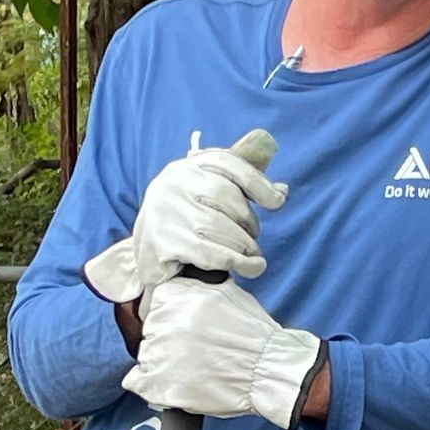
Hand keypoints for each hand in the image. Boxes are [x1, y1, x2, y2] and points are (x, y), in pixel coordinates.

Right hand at [84, 129, 284, 306]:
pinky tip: (250, 267)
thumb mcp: (209, 194)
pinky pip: (210, 253)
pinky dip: (236, 261)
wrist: (148, 252)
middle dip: (249, 221)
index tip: (277, 202)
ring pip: (221, 227)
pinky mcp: (163, 243)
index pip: (227, 162)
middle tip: (253, 238)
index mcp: (186, 166)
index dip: (257, 181)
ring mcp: (165, 213)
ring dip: (245, 245)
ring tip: (252, 254)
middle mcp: (171, 184)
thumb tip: (281, 191)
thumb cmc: (188, 219)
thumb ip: (242, 186)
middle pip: (227, 197)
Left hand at [125, 274, 327, 429]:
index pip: (154, 305)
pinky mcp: (159, 383)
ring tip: (194, 368)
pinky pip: (137, 382)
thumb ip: (193, 291)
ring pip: (146, 356)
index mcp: (174, 295)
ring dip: (164, 363)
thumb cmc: (253, 335)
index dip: (171, 318)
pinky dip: (148, 384)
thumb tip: (176, 291)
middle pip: (150, 331)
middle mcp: (162, 321)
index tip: (186, 329)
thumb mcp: (224, 293)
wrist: (268, 369)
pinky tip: (169, 384)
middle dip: (168, 340)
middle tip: (196, 350)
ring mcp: (158, 353)